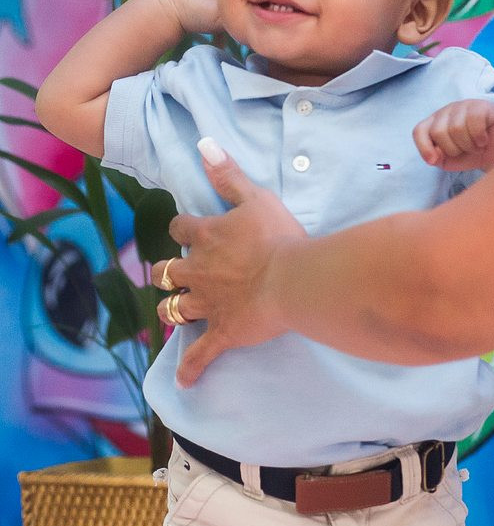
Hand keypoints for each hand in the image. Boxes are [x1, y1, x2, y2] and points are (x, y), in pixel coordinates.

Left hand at [151, 143, 305, 386]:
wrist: (295, 279)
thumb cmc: (279, 236)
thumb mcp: (255, 197)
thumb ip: (228, 174)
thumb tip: (203, 144)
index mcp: (207, 237)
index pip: (180, 228)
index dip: (180, 228)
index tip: (185, 229)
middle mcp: (199, 271)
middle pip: (166, 272)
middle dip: (165, 272)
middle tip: (171, 273)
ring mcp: (208, 305)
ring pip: (174, 309)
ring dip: (171, 310)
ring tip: (170, 312)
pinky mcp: (222, 333)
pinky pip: (200, 355)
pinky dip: (191, 368)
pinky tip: (183, 381)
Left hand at [413, 98, 493, 171]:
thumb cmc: (470, 155)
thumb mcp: (448, 161)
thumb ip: (436, 157)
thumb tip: (433, 155)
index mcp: (434, 122)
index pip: (419, 131)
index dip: (424, 148)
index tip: (434, 161)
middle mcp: (447, 111)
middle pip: (439, 131)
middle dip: (453, 149)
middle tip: (464, 150)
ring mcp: (464, 105)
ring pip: (457, 128)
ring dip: (468, 145)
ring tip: (475, 146)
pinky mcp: (483, 106)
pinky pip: (474, 122)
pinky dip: (479, 138)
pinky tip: (483, 140)